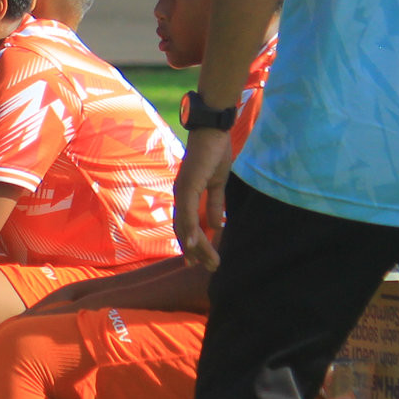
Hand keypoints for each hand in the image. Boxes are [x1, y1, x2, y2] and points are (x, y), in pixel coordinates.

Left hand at [172, 126, 234, 270]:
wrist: (213, 131)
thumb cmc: (215, 153)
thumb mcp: (218, 183)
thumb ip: (215, 204)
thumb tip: (217, 225)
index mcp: (186, 194)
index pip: (187, 225)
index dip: (193, 243)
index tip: (200, 261)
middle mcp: (180, 195)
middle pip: (185, 230)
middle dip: (197, 251)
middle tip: (209, 268)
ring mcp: (182, 190)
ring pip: (186, 226)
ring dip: (197, 246)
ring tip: (209, 263)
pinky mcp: (188, 185)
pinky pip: (188, 212)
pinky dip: (191, 229)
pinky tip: (195, 244)